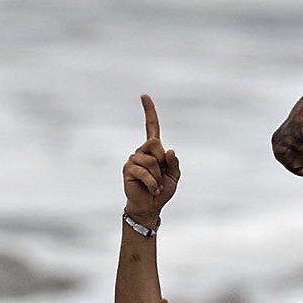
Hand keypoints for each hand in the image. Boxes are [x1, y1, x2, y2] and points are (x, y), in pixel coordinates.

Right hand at [122, 95, 179, 226]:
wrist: (150, 206)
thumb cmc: (162, 190)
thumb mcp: (174, 176)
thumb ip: (174, 163)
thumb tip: (169, 150)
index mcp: (154, 149)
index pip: (151, 126)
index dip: (149, 111)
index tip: (144, 95)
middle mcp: (142, 151)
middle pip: (155, 143)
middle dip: (162, 162)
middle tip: (161, 176)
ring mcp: (133, 159)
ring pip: (151, 160)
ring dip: (158, 176)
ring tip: (155, 185)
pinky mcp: (128, 169)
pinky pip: (144, 172)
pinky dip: (152, 182)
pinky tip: (152, 189)